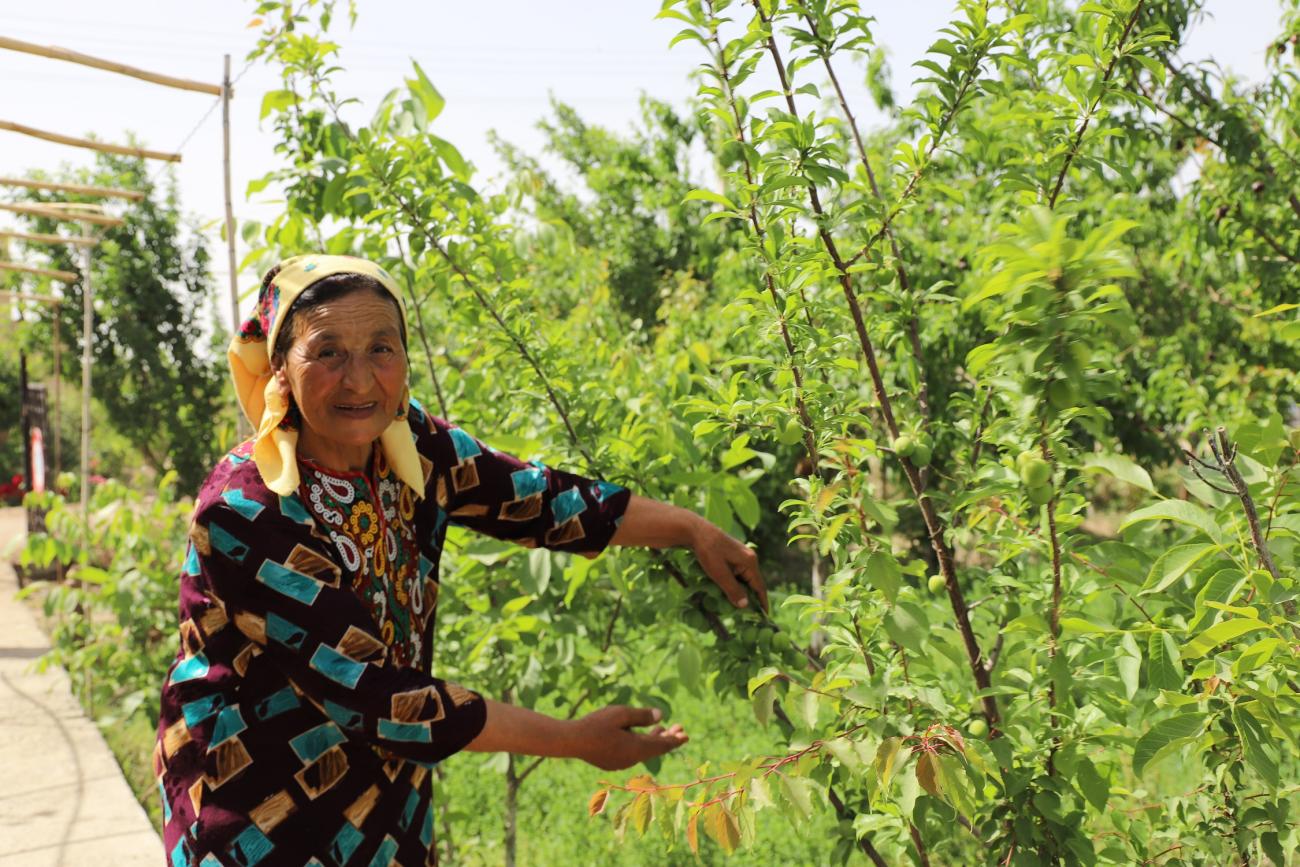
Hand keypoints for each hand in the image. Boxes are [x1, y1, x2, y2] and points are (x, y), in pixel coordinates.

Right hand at [569, 706, 688, 770]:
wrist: (571, 741)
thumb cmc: (596, 724)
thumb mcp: (621, 714)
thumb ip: (642, 716)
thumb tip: (661, 717)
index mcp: (636, 749)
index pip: (662, 745)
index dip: (675, 740)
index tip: (686, 735)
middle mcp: (631, 759)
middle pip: (654, 749)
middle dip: (667, 738)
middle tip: (679, 729)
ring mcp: (621, 763)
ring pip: (643, 752)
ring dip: (653, 740)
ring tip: (661, 729)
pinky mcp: (612, 762)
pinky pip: (632, 753)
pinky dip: (641, 744)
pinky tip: (639, 735)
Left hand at [689, 518, 768, 611]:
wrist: (696, 530)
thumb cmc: (707, 551)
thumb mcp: (719, 573)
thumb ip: (733, 590)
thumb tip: (746, 605)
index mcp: (750, 562)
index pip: (760, 587)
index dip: (762, 602)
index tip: (764, 617)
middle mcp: (749, 558)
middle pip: (753, 583)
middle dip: (751, 598)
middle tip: (748, 616)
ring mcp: (742, 555)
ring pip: (744, 578)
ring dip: (741, 591)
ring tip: (737, 606)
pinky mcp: (733, 554)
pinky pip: (738, 572)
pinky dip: (735, 583)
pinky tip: (727, 591)